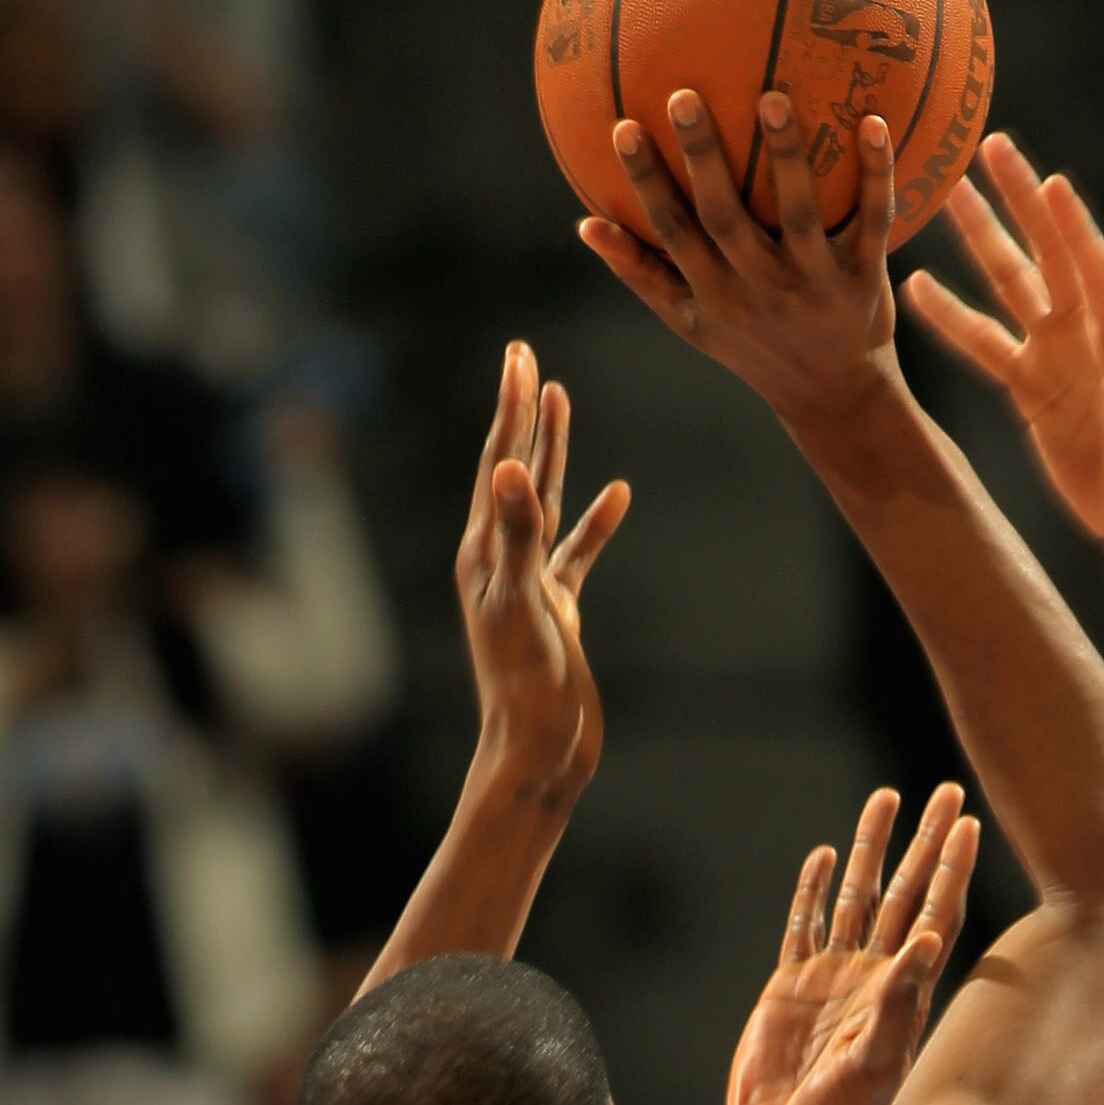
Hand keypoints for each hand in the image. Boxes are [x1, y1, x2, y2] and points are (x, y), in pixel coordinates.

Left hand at [455, 342, 629, 811]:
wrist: (538, 750)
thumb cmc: (522, 687)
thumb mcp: (521, 605)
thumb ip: (518, 535)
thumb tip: (512, 468)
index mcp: (484, 548)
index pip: (500, 460)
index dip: (512, 406)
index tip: (520, 355)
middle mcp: (501, 556)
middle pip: (515, 466)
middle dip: (523, 411)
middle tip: (526, 354)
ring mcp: (530, 581)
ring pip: (546, 501)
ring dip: (555, 452)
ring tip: (562, 399)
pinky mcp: (557, 609)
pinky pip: (579, 552)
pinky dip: (597, 523)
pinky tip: (619, 495)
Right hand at [580, 87, 900, 438]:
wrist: (837, 399)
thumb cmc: (756, 349)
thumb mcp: (693, 324)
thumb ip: (643, 274)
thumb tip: (585, 225)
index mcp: (718, 295)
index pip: (674, 233)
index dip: (648, 184)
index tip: (624, 127)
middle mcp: (763, 289)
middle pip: (726, 219)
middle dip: (703, 159)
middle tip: (685, 95)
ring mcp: (816, 283)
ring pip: (799, 215)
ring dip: (787, 156)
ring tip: (773, 96)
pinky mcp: (864, 277)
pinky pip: (874, 220)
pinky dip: (877, 174)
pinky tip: (876, 121)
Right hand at [725, 780, 980, 1104]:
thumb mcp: (872, 1063)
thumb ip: (899, 1003)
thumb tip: (932, 939)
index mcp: (901, 994)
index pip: (935, 915)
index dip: (951, 869)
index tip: (968, 823)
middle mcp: (873, 978)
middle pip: (905, 893)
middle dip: (925, 843)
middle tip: (947, 791)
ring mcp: (832, 979)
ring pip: (858, 897)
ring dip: (872, 850)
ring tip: (887, 799)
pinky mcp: (790, 988)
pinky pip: (805, 925)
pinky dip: (815, 889)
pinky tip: (828, 855)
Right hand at [906, 134, 1103, 551]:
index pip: (1095, 271)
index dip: (1075, 230)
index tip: (1053, 185)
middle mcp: (1087, 333)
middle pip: (1047, 256)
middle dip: (1020, 204)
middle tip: (988, 147)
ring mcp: (1054, 355)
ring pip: (1010, 285)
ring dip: (980, 240)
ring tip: (944, 192)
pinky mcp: (1028, 387)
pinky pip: (982, 346)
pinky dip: (951, 318)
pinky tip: (917, 286)